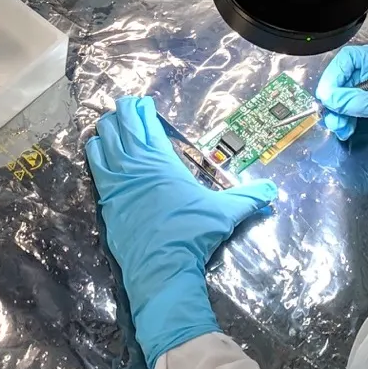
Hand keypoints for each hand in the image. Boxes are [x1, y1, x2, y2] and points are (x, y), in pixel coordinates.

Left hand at [86, 96, 276, 367]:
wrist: (162, 265)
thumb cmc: (194, 233)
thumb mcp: (226, 212)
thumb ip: (248, 197)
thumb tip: (273, 192)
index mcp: (163, 161)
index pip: (147, 123)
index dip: (142, 109)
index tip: (144, 103)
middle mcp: (136, 164)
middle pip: (120, 125)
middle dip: (123, 112)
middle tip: (128, 109)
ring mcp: (117, 180)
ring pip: (102, 140)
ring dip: (106, 129)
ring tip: (111, 125)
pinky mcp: (105, 198)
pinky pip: (94, 164)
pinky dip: (94, 150)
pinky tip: (96, 147)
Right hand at [316, 46, 367, 166]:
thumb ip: (357, 101)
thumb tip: (330, 99)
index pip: (349, 60)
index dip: (334, 76)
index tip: (326, 97)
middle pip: (346, 79)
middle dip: (335, 99)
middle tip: (332, 119)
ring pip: (349, 96)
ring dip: (340, 112)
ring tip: (340, 129)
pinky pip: (358, 108)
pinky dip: (349, 118)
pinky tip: (347, 128)